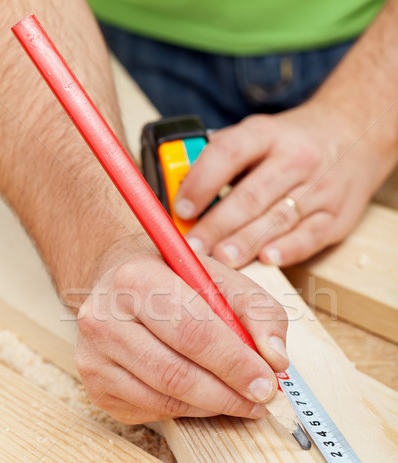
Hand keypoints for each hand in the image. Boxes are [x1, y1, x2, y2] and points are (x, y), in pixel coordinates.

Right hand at [75, 251, 288, 423]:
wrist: (120, 286)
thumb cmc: (174, 281)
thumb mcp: (220, 278)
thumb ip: (258, 311)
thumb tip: (276, 359)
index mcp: (135, 279)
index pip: (193, 331)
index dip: (235, 363)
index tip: (268, 382)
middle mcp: (102, 318)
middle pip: (176, 373)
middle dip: (229, 393)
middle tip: (262, 400)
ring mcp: (93, 357)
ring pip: (165, 398)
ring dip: (213, 406)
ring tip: (242, 400)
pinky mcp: (95, 387)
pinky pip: (152, 410)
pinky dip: (189, 409)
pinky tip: (206, 397)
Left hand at [174, 102, 388, 266]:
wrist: (355, 135)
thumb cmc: (292, 143)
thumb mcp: (259, 135)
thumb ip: (221, 158)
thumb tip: (176, 189)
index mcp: (267, 134)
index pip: (229, 153)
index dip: (202, 181)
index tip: (181, 207)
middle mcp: (296, 159)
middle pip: (252, 196)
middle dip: (218, 225)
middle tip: (193, 247)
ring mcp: (319, 188)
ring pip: (278, 219)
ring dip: (246, 243)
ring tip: (220, 260)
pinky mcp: (335, 215)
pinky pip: (310, 236)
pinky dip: (288, 249)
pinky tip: (266, 259)